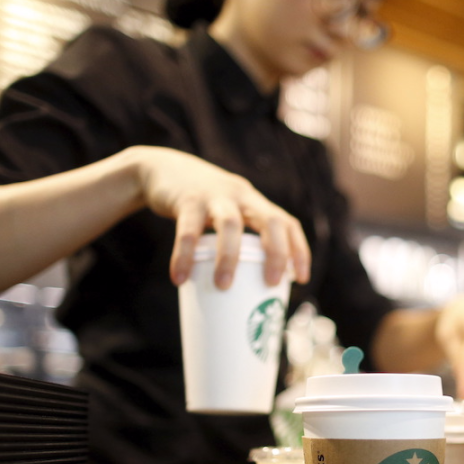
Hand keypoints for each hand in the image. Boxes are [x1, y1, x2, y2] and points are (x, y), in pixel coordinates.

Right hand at [129, 146, 311, 288]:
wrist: (162, 169)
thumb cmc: (199, 205)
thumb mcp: (225, 214)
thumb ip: (236, 241)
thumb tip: (243, 294)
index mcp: (254, 203)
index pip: (287, 223)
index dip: (298, 250)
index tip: (302, 279)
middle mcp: (241, 196)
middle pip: (270, 221)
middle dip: (276, 253)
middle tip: (271, 283)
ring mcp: (215, 196)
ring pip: (230, 224)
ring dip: (230, 257)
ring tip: (223, 286)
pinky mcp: (187, 200)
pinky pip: (188, 230)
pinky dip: (185, 255)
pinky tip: (179, 278)